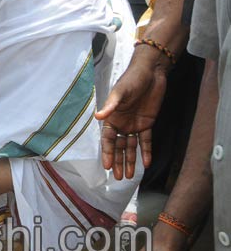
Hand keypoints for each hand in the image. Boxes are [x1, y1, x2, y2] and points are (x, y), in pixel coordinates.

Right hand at [96, 50, 167, 178]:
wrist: (151, 73)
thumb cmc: (132, 80)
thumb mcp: (121, 92)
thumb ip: (111, 106)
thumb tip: (98, 117)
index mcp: (112, 117)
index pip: (108, 139)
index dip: (107, 153)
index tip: (106, 166)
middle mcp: (121, 123)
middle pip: (118, 146)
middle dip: (118, 161)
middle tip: (117, 177)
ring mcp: (134, 124)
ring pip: (131, 146)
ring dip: (130, 160)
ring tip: (128, 175)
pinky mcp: (147, 123)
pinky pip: (146, 140)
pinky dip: (146, 151)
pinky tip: (146, 163)